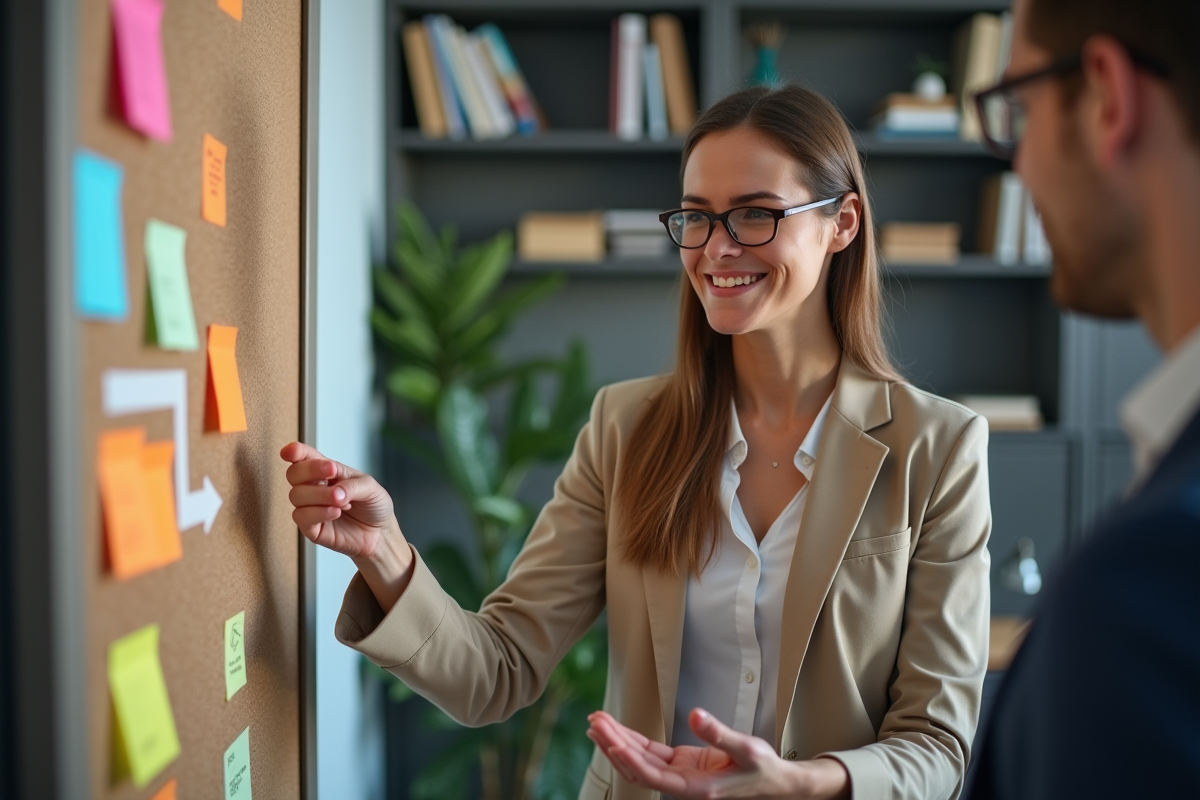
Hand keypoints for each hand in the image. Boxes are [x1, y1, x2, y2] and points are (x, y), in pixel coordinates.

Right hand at [280, 442, 413, 609]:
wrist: (380, 533)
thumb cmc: (373, 505)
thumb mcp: (370, 487)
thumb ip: (352, 485)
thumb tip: (335, 492)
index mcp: (327, 471)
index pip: (304, 457)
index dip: (294, 452)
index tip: (290, 451)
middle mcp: (314, 487)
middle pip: (294, 473)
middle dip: (311, 470)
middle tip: (332, 472)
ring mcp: (310, 507)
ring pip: (296, 495)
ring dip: (321, 495)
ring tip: (343, 501)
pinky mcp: (311, 528)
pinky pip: (301, 517)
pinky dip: (319, 512)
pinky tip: (336, 512)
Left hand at [586, 709, 849, 799]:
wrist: (777, 784)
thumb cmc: (764, 771)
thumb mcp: (747, 750)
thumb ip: (719, 734)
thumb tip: (696, 715)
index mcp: (696, 788)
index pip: (651, 774)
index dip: (627, 756)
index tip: (609, 737)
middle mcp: (683, 785)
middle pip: (638, 768)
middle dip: (614, 745)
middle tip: (594, 722)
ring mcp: (681, 775)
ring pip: (641, 761)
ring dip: (618, 743)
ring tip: (597, 723)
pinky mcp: (684, 765)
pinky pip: (652, 754)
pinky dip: (633, 741)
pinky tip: (617, 730)